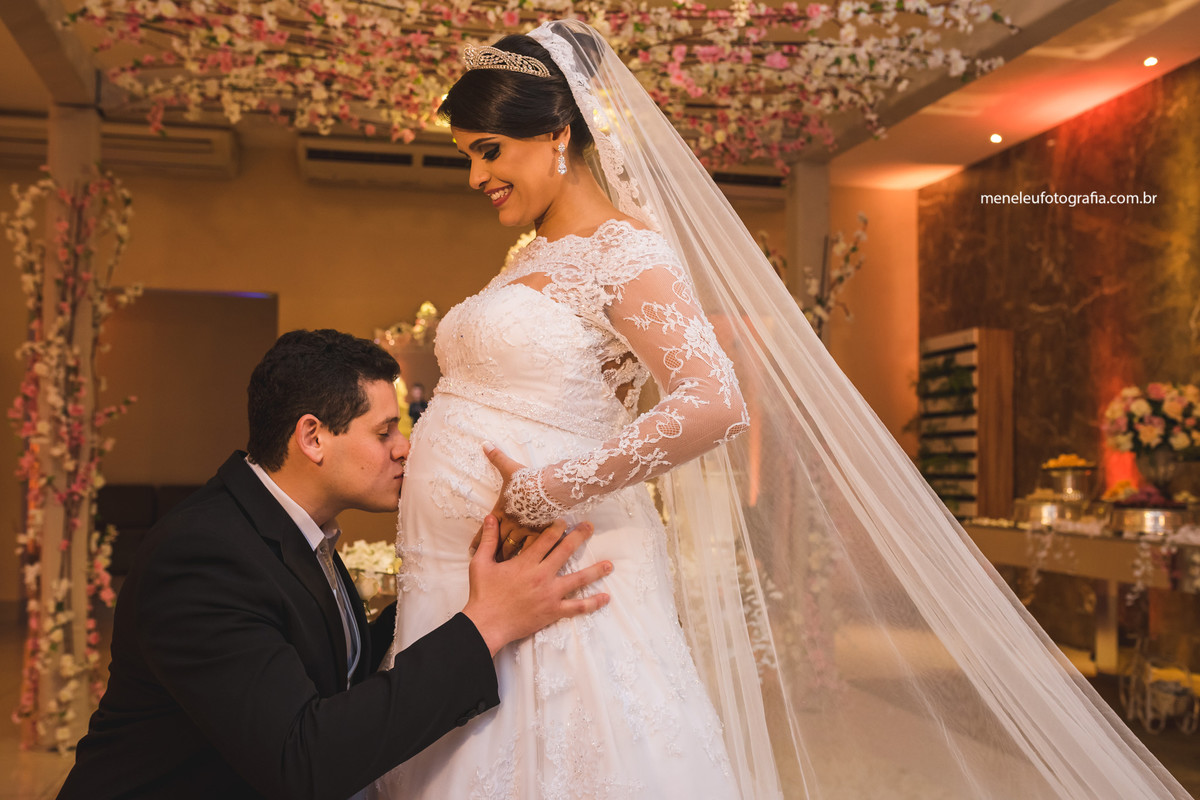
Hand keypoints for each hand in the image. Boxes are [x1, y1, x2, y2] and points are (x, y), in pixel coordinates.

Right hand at [462, 515, 611, 656]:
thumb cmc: (483, 594)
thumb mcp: (481, 563)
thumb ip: (488, 539)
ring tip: (609, 564)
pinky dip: (592, 603)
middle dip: (580, 537)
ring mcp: (550, 594)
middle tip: (590, 526)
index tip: (565, 520)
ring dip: (595, 571)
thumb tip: (491, 517)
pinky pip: (577, 607)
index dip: (557, 527)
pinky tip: (605, 598)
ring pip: (578, 579)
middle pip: (566, 552)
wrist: (486, 625)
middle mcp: (542, 575)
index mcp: (526, 562)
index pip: (547, 539)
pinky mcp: (553, 611)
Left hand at [469, 443, 544, 560]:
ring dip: (507, 558)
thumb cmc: (527, 479)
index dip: (478, 540)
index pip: (487, 529)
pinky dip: (527, 557)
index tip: (471, 551)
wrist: (548, 488)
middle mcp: (510, 523)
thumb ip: (496, 456)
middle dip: (492, 553)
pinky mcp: (539, 534)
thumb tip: (485, 443)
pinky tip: (525, 566)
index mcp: (500, 510)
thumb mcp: (510, 468)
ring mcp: (524, 530)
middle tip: (487, 564)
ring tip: (503, 569)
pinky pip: (530, 549)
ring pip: (512, 549)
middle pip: (498, 542)